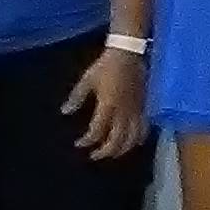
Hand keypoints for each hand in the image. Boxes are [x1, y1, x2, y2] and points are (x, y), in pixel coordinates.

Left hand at [63, 44, 150, 160]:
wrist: (128, 53)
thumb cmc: (105, 66)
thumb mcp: (87, 80)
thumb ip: (76, 97)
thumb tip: (65, 112)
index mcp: (107, 106)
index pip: (97, 131)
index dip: (87, 141)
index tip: (79, 144)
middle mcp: (123, 112)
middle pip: (116, 140)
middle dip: (104, 152)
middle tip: (95, 156)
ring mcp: (136, 111)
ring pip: (132, 138)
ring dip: (122, 150)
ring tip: (113, 153)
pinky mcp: (144, 107)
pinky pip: (144, 128)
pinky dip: (139, 139)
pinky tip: (133, 142)